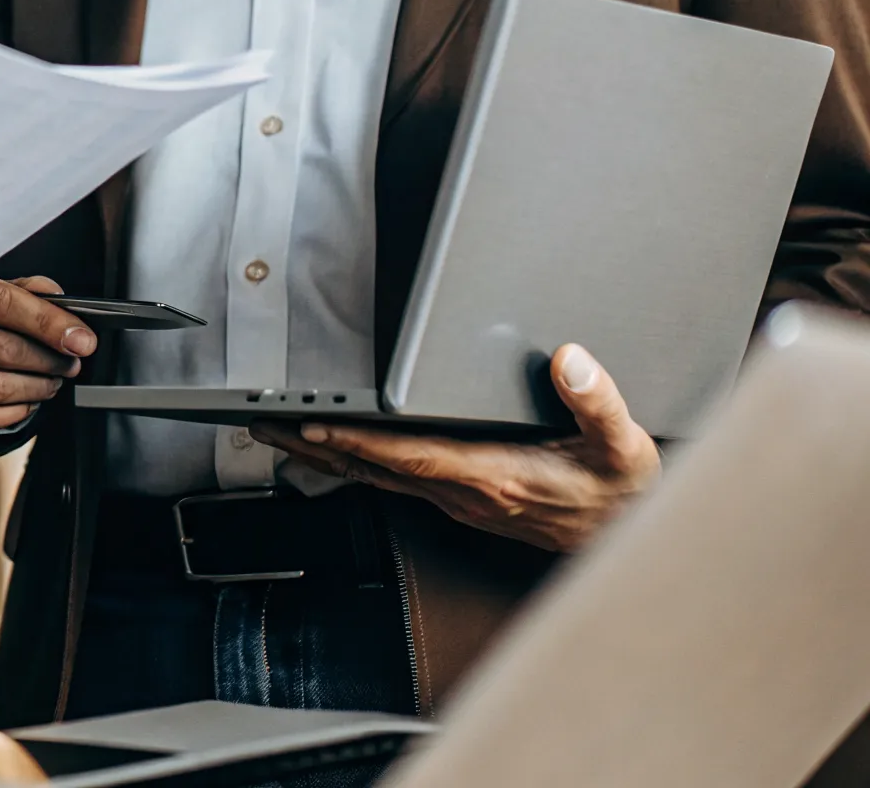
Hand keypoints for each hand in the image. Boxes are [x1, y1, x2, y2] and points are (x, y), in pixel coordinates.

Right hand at [0, 273, 95, 437]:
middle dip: (49, 362)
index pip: (3, 303)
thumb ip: (31, 292)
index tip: (81, 341)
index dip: (47, 323)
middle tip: (69, 365)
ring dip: (35, 389)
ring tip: (51, 383)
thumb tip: (62, 304)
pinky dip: (13, 414)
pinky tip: (26, 403)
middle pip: (3, 350)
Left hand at [249, 345, 659, 552]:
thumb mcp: (624, 443)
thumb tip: (569, 360)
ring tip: (278, 432)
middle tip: (266, 424)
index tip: (319, 423)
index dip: (363, 439)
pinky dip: (352, 462)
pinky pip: (391, 480)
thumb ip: (598, 401)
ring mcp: (457, 500)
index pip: (414, 455)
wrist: (628, 533)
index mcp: (496, 476)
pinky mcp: (457, 499)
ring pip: (375, 476)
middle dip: (318, 445)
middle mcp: (465, 493)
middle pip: (375, 468)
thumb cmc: (621, 489)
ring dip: (324, 454)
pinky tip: (329, 451)